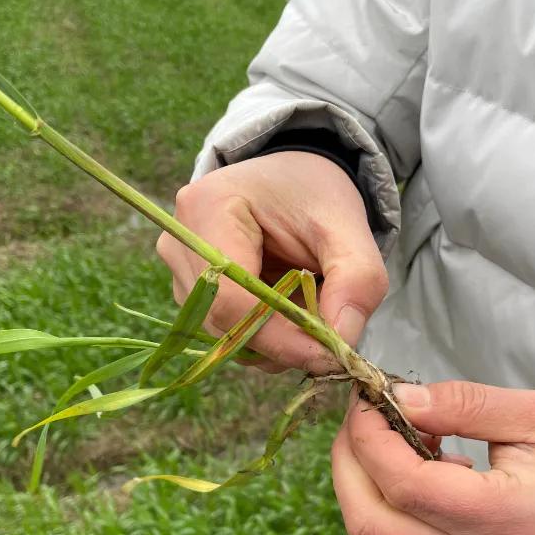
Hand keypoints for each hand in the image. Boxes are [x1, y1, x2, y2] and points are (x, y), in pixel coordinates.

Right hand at [157, 151, 387, 373]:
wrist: (293, 179)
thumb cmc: (315, 195)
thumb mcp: (349, 228)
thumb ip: (356, 280)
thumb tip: (341, 343)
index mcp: (208, 208)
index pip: (230, 300)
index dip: (279, 339)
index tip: (328, 355)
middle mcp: (179, 241)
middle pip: (223, 325)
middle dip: (281, 342)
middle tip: (329, 334)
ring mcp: (178, 268)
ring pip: (224, 336)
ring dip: (274, 341)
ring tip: (309, 307)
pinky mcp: (188, 289)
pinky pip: (224, 332)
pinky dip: (263, 335)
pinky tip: (287, 309)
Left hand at [331, 381, 534, 534]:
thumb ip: (465, 405)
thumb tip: (399, 399)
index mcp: (505, 518)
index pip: (406, 486)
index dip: (371, 438)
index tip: (367, 395)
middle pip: (373, 524)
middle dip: (348, 463)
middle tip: (361, 414)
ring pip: (381, 533)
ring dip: (366, 477)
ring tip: (394, 427)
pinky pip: (404, 534)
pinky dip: (390, 491)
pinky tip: (418, 452)